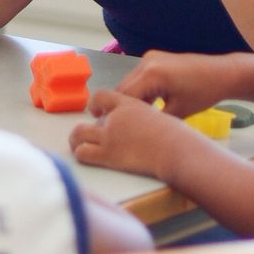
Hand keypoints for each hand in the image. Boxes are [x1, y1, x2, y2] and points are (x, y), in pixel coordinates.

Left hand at [70, 88, 191, 180]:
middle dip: (83, 125)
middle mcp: (115, 116)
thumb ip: (146, 119)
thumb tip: (147, 127)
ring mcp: (110, 135)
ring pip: (78, 134)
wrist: (176, 149)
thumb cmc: (177, 136)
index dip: (95, 103)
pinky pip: (83, 153)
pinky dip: (80, 154)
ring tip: (77, 145)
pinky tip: (85, 157)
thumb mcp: (159, 116)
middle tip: (84, 133)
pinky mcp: (108, 154)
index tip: (96, 112)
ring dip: (76, 139)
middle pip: (87, 116)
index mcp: (129, 104)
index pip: (103, 96)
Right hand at [116, 50, 238, 119]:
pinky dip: (139, 90)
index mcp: (152, 74)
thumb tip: (136, 128)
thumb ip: (153, 119)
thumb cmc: (203, 93)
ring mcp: (150, 57)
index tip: (114, 129)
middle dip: (122, 106)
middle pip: (123, 88)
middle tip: (120, 126)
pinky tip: (145, 106)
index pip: (124, 97)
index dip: (117, 114)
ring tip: (134, 118)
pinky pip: (139, 76)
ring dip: (130, 98)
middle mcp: (147, 61)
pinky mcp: (155, 58)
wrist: (222, 73)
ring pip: (130, 82)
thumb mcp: (176, 113)